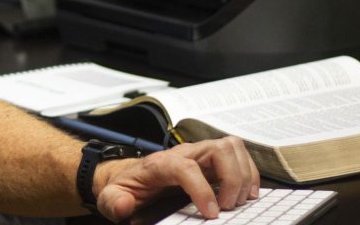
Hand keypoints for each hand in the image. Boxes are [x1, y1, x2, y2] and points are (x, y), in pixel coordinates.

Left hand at [95, 136, 258, 220]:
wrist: (129, 176)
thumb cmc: (126, 187)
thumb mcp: (111, 197)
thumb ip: (114, 202)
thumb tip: (124, 205)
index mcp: (160, 163)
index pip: (185, 166)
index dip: (201, 189)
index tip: (210, 213)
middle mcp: (183, 153)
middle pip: (217, 149)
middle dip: (231, 178)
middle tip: (227, 206)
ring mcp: (199, 154)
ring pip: (231, 147)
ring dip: (242, 174)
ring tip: (237, 201)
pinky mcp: (211, 161)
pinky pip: (237, 155)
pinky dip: (248, 173)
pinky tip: (245, 193)